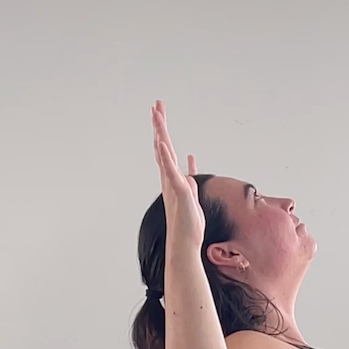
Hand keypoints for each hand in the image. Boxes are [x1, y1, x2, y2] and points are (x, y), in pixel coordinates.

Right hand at [152, 100, 205, 241]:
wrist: (184, 242)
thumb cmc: (188, 224)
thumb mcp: (192, 198)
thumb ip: (190, 184)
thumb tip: (190, 174)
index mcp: (173, 179)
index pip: (167, 151)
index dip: (163, 133)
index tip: (160, 116)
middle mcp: (170, 178)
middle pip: (163, 146)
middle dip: (160, 125)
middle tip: (156, 106)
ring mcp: (172, 184)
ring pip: (164, 153)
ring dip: (160, 133)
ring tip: (156, 115)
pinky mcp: (178, 191)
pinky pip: (170, 170)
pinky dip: (166, 157)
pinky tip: (161, 144)